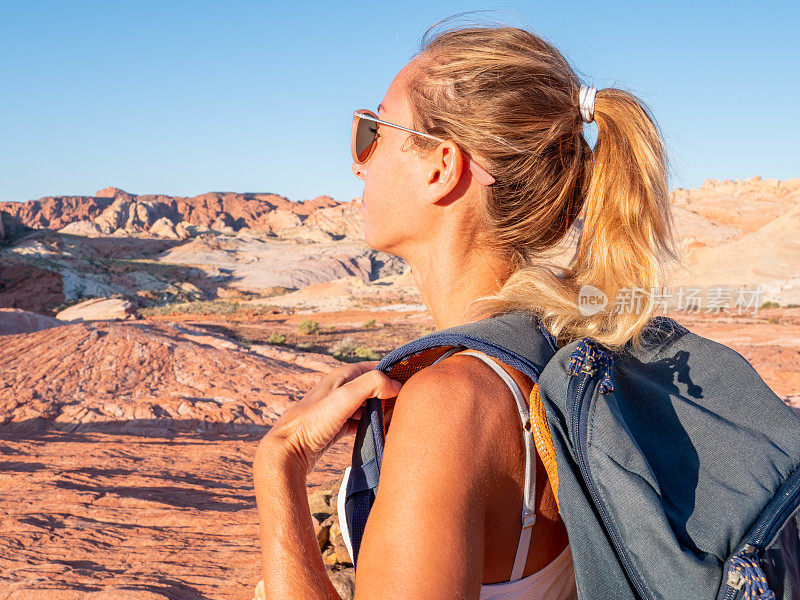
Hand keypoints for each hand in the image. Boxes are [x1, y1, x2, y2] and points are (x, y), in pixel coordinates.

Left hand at [259, 361, 402, 475]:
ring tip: (396, 419)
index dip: (392, 371)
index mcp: (340, 377)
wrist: (286, 453)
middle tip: (407, 404)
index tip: (411, 380)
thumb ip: (371, 384)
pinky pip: (359, 422)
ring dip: (380, 411)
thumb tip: (395, 384)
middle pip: (371, 387)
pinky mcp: (335, 428)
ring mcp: (336, 410)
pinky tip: (379, 433)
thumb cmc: (311, 423)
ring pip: (366, 406)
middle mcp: (338, 390)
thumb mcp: (344, 398)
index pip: (373, 367)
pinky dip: (370, 426)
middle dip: (388, 393)